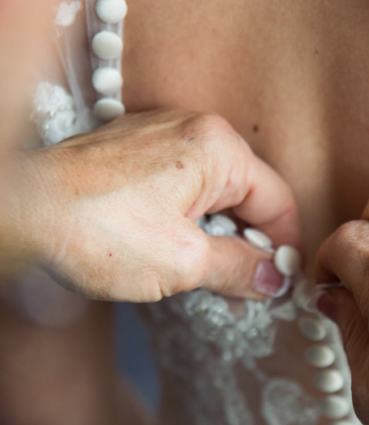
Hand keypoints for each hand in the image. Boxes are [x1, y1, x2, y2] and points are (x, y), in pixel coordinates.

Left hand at [4, 109, 301, 301]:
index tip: (282, 287)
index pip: (277, 200)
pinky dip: (186, 223)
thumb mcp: (183, 262)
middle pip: (246, 196)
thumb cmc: (96, 230)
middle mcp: (191, 129)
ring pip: (211, 194)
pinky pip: (178, 188)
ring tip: (207, 283)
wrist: (19, 213)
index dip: (286, 250)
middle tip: (245, 296)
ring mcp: (158, 137)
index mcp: (217, 146)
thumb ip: (240, 269)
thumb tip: (273, 279)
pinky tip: (175, 257)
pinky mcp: (131, 153)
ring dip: (216, 239)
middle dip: (249, 247)